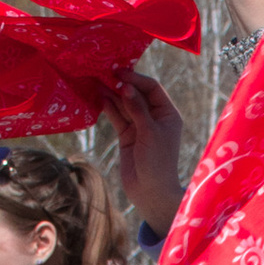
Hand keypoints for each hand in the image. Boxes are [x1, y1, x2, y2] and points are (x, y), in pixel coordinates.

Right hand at [102, 71, 186, 233]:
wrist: (151, 193)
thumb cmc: (157, 162)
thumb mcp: (149, 132)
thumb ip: (136, 108)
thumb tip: (125, 86)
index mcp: (167, 113)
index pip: (152, 88)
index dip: (136, 78)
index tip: (119, 72)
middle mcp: (154, 117)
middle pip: (136, 94)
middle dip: (121, 84)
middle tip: (103, 72)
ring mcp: (139, 126)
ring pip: (124, 105)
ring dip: (111, 94)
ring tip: (96, 81)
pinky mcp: (127, 135)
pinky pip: (117, 117)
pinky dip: (108, 108)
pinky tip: (98, 97)